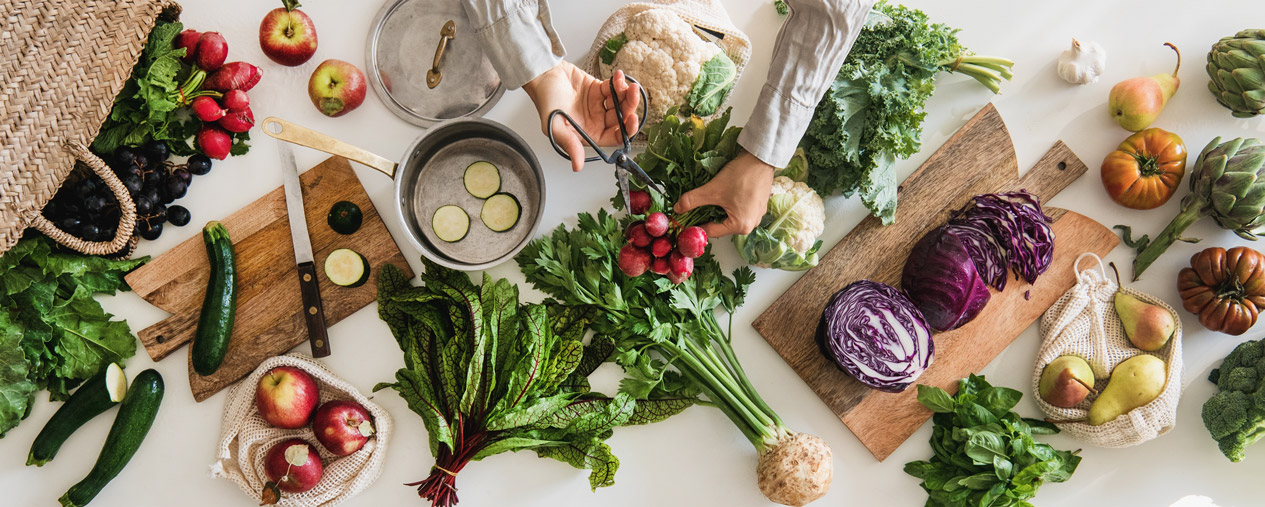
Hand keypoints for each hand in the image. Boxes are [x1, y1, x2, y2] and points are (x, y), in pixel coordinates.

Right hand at [522, 62, 641, 171]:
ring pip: (621, 103)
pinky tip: (617, 77)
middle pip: (621, 118)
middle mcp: (596, 121)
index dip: (626, 131)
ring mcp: (599, 105)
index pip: (614, 137)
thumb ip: (570, 145)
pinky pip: (614, 89)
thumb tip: (577, 166)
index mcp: (589, 134)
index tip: (632, 120)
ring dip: (627, 95)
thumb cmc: (546, 101)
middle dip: (629, 108)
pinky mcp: (599, 89)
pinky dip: (618, 83)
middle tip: (632, 96)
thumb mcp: (555, 127)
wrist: (542, 75)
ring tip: (628, 85)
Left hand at [674, 152, 775, 237]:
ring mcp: (756, 215)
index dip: (695, 225)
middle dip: (706, 217)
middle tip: (693, 208)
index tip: (684, 220)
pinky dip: (727, 205)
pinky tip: (721, 195)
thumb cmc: (741, 175)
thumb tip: (677, 208)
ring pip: (729, 217)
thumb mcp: (712, 190)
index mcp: (740, 226)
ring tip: (707, 199)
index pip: (710, 231)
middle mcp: (751, 225)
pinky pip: (738, 210)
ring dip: (716, 210)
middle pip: (720, 225)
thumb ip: (692, 201)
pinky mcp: (757, 205)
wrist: (761, 158)